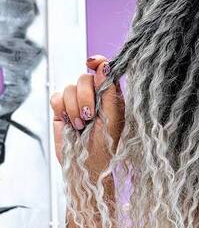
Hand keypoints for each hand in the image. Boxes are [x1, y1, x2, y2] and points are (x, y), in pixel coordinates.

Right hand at [49, 55, 124, 172]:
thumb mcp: (112, 118)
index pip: (105, 71)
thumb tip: (104, 66)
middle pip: (84, 78)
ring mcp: (77, 102)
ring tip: (81, 125)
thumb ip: (109, 91)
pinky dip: (62, 110)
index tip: (92, 63)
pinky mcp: (61, 110)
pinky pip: (56, 97)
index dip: (98, 63)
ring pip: (69, 88)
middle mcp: (94, 96)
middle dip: (85, 97)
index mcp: (111, 96)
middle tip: (90, 116)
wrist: (85, 165)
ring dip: (74, 108)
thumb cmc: (105, 145)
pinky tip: (70, 123)